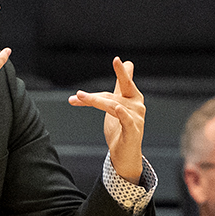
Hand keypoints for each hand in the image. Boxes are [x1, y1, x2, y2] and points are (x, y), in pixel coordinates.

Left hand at [68, 57, 144, 183]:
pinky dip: (122, 114)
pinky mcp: (133, 131)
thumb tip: (128, 63)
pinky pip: (127, 120)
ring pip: (112, 106)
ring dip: (95, 101)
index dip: (121, 73)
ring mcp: (136, 119)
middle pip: (111, 96)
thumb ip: (120, 85)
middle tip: (77, 95)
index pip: (124, 83)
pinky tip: (117, 109)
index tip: (117, 60)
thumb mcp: (117, 103)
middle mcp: (137, 106)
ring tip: (79, 98)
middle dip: (92, 97)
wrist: (125, 155)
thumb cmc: (121, 128)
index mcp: (133, 98)